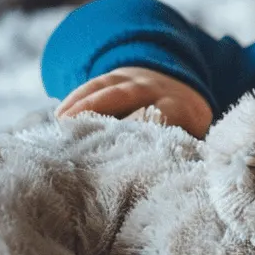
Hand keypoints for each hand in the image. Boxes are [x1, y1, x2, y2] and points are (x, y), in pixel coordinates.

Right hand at [56, 66, 212, 138]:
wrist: (176, 81)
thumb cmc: (183, 121)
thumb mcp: (195, 132)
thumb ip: (188, 150)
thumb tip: (180, 177)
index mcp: (180, 105)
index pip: (165, 116)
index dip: (149, 130)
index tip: (133, 152)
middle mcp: (154, 88)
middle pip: (128, 97)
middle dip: (107, 116)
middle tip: (86, 140)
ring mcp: (130, 79)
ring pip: (105, 90)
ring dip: (84, 107)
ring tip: (64, 128)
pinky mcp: (111, 77)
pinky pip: (90, 85)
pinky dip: (74, 100)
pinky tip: (60, 117)